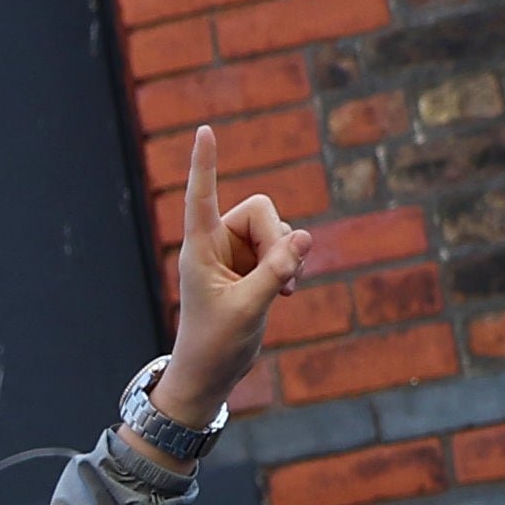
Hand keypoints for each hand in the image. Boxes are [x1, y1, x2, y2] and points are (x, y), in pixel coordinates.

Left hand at [162, 123, 315, 420]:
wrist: (210, 374)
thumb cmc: (216, 345)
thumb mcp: (249, 308)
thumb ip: (276, 271)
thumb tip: (304, 236)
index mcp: (200, 249)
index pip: (202, 197)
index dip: (205, 164)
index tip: (205, 130)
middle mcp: (216, 244)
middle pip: (261, 211)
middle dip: (278, 239)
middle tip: (281, 278)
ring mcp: (234, 254)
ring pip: (277, 229)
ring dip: (287, 257)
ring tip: (283, 291)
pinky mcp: (251, 267)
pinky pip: (282, 248)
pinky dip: (290, 266)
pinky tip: (287, 292)